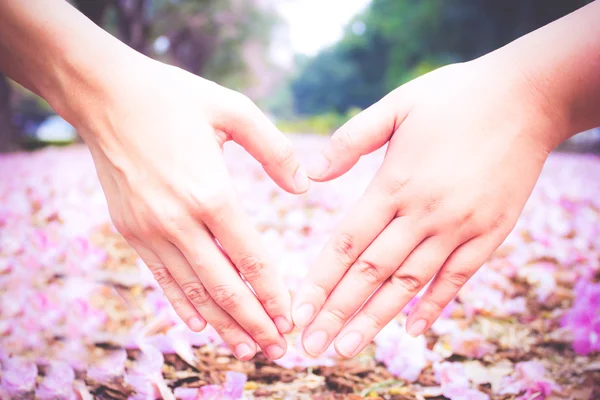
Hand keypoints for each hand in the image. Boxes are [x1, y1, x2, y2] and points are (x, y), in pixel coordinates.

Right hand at [77, 57, 309, 359]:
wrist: (105, 95)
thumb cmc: (174, 98)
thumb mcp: (234, 110)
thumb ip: (274, 150)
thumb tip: (304, 187)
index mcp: (211, 193)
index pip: (251, 260)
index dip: (273, 295)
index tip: (289, 320)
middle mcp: (179, 221)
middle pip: (223, 287)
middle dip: (253, 323)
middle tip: (277, 350)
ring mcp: (150, 230)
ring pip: (192, 291)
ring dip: (221, 324)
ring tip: (245, 350)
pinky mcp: (131, 232)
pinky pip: (162, 278)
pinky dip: (183, 305)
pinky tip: (200, 325)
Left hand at [292, 58, 560, 357]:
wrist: (528, 97)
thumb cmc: (454, 97)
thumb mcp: (397, 105)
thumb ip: (351, 140)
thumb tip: (311, 175)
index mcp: (395, 183)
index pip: (347, 242)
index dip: (320, 280)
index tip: (298, 311)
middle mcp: (424, 212)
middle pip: (372, 273)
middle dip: (338, 313)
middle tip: (311, 346)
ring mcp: (459, 226)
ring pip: (409, 284)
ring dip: (376, 320)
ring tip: (348, 348)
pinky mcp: (489, 233)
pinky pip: (456, 279)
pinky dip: (433, 305)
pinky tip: (412, 330)